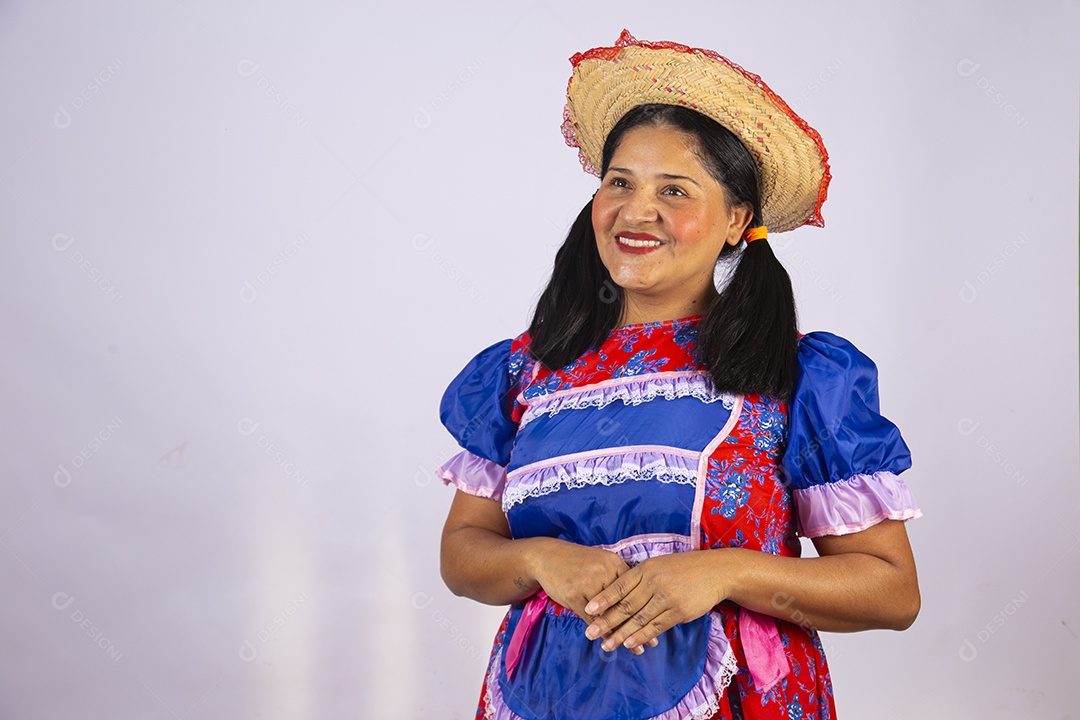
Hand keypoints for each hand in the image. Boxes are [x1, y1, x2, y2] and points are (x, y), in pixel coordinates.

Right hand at [527, 539, 656, 655]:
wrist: (547, 556)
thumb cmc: (578, 564)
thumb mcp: (601, 564)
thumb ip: (618, 580)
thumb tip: (641, 598)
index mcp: (614, 563)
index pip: (635, 590)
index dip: (648, 608)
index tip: (661, 623)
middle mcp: (603, 572)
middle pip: (625, 604)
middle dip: (640, 625)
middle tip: (652, 642)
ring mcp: (588, 583)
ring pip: (609, 614)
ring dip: (623, 634)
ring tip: (636, 649)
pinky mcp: (573, 595)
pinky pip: (591, 619)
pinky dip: (602, 633)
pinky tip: (610, 643)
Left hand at [582, 550, 728, 651]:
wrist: (715, 571)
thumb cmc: (683, 569)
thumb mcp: (658, 566)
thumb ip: (640, 578)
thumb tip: (617, 593)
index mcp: (645, 569)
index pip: (619, 586)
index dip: (603, 599)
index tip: (587, 610)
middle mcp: (653, 582)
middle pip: (625, 605)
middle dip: (606, 621)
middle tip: (589, 633)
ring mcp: (666, 597)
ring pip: (639, 618)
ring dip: (621, 634)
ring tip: (606, 645)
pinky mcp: (679, 611)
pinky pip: (656, 626)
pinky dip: (642, 636)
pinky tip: (630, 644)